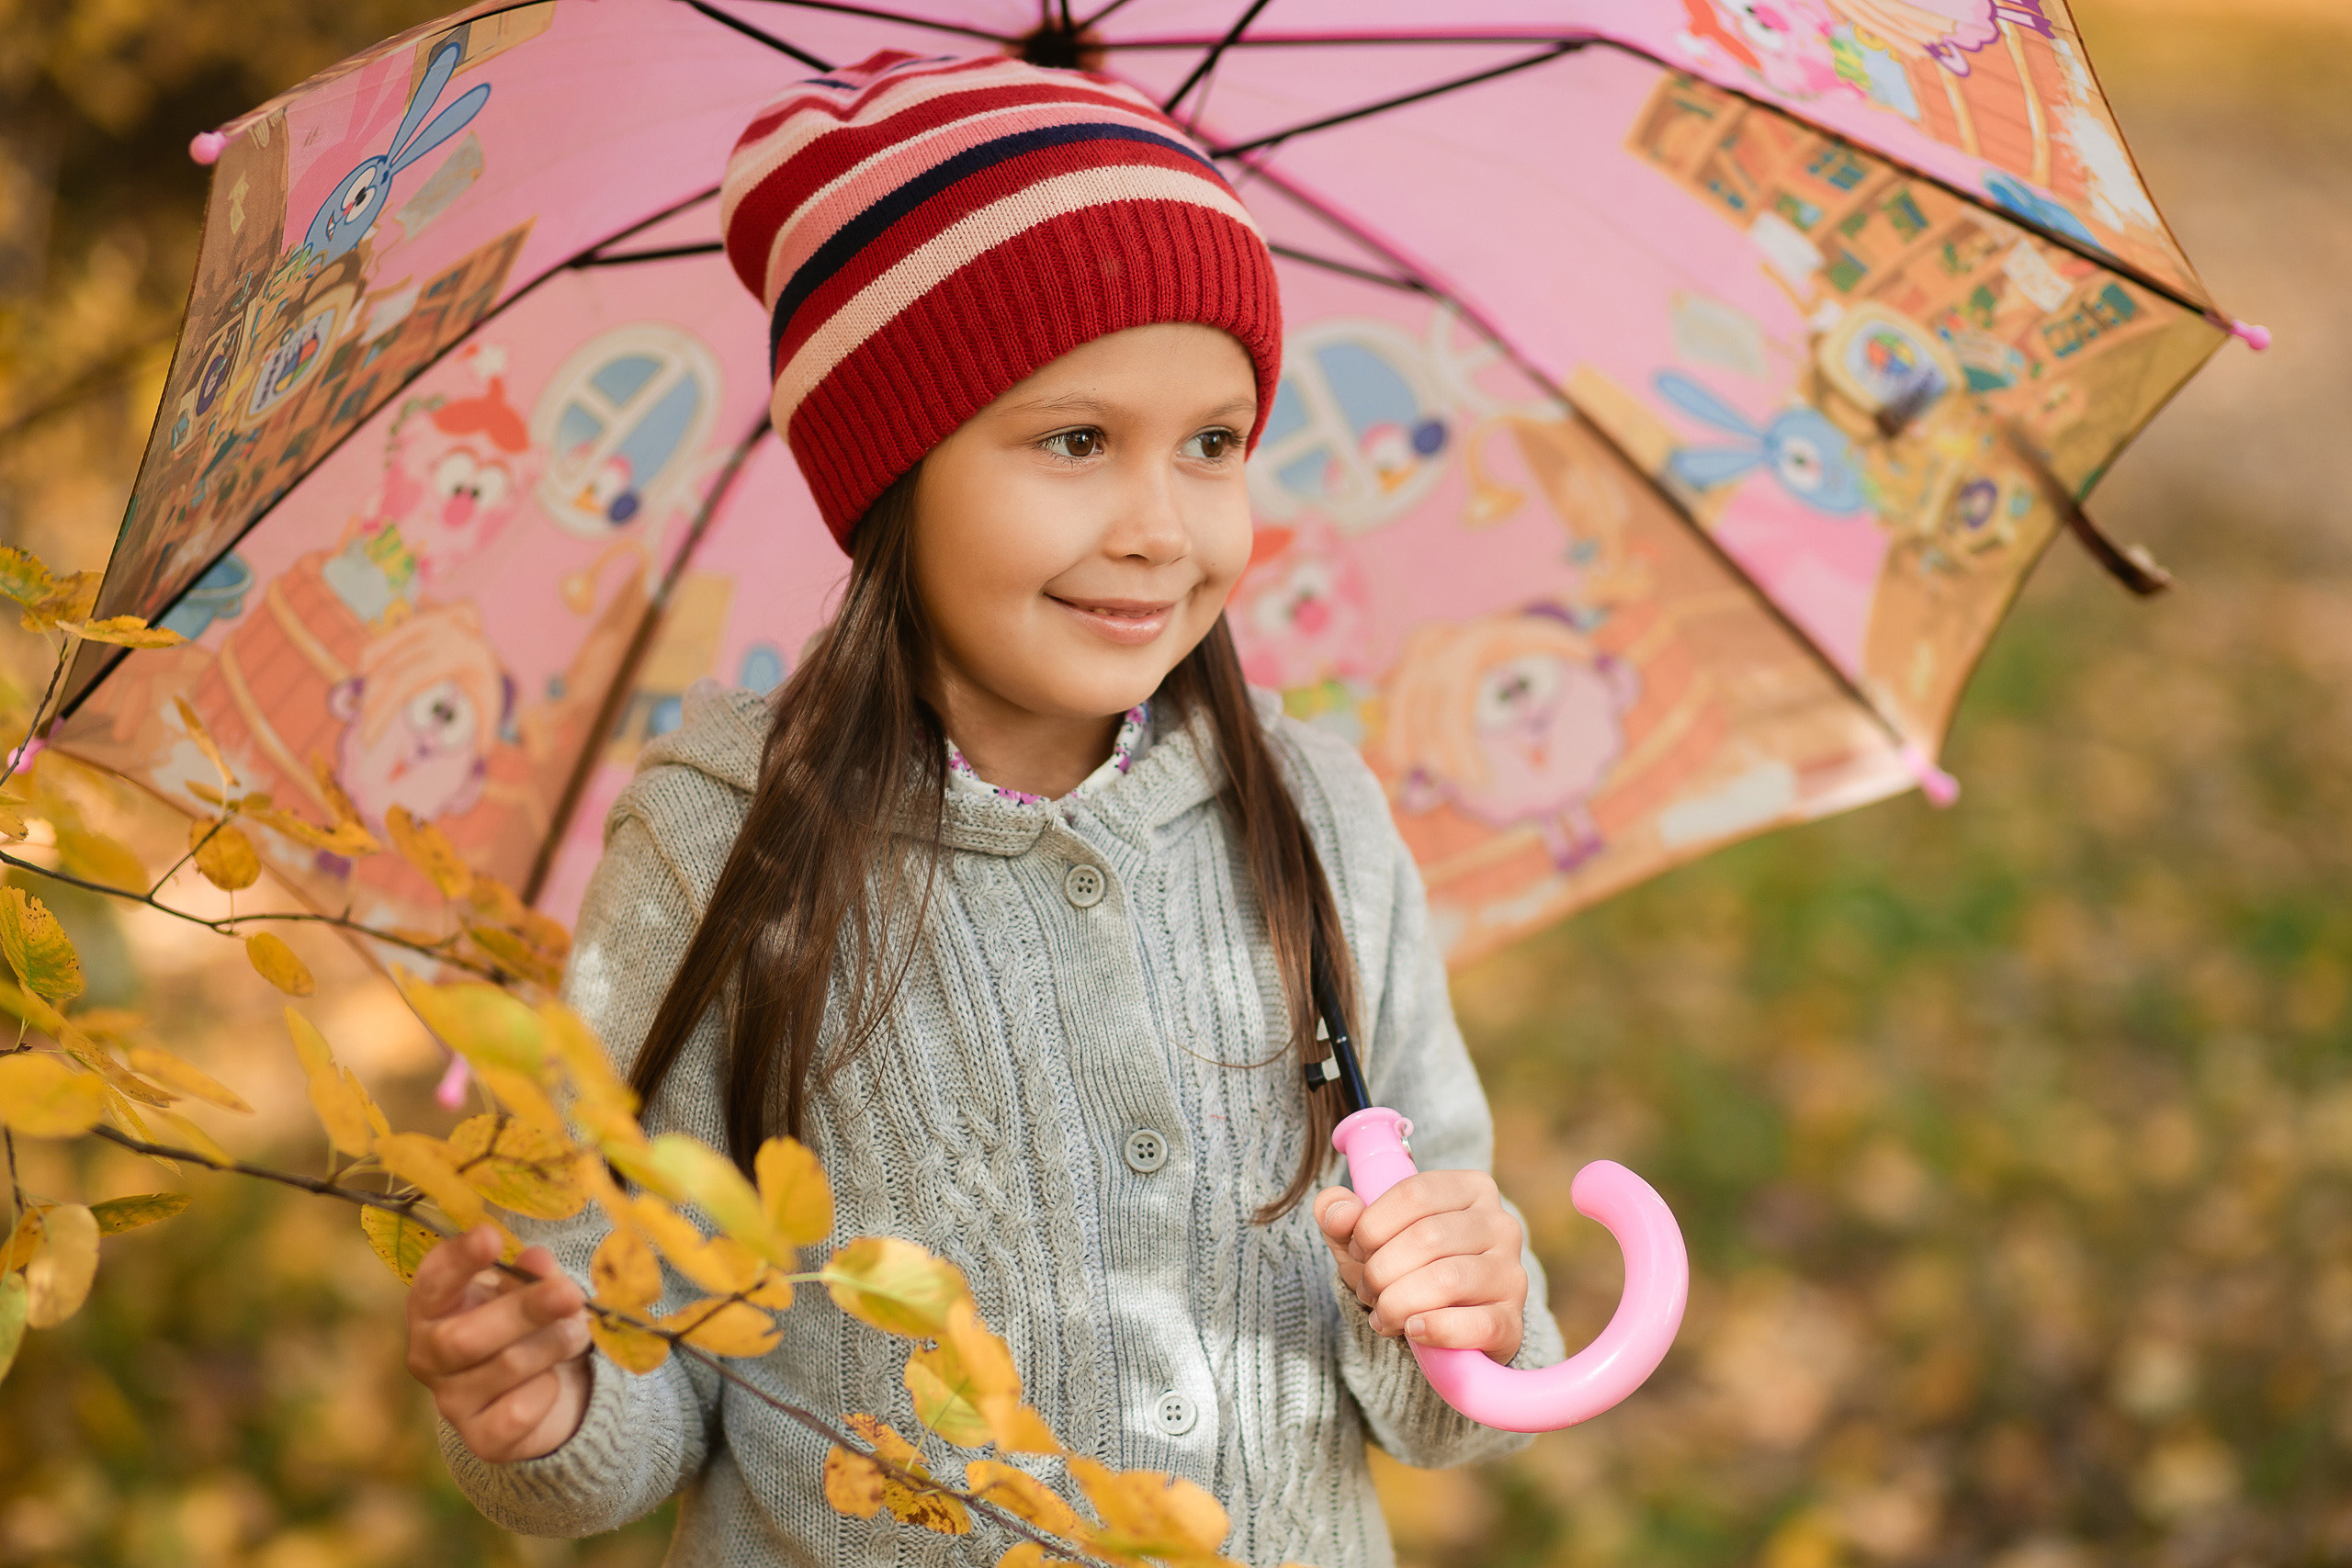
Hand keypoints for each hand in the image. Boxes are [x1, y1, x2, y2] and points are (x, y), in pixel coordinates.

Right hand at [406, 1226, 592, 1461]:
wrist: (546, 1394)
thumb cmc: (527, 1327)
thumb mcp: (529, 1292)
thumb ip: (532, 1276)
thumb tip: (536, 1260)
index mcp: (433, 1308)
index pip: (432, 1282)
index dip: (459, 1260)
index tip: (490, 1236)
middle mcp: (429, 1356)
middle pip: (465, 1338)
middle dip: (524, 1312)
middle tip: (571, 1294)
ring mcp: (451, 1401)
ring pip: (503, 1369)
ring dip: (552, 1345)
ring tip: (578, 1331)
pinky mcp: (481, 1439)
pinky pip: (519, 1412)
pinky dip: (548, 1389)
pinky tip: (555, 1378)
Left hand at [1314, 1170, 1526, 1364]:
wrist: (1441, 1324)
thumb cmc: (1401, 1266)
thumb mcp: (1365, 1236)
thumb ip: (1340, 1214)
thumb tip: (1337, 1211)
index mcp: (1471, 1188)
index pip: (1415, 1193)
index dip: (1373, 1224)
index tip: (1356, 1249)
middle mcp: (1501, 1224)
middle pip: (1428, 1237)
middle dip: (1381, 1269)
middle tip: (1367, 1290)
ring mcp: (1512, 1274)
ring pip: (1447, 1280)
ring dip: (1398, 1302)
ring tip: (1383, 1314)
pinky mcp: (1512, 1322)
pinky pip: (1475, 1323)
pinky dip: (1435, 1329)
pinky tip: (1413, 1330)